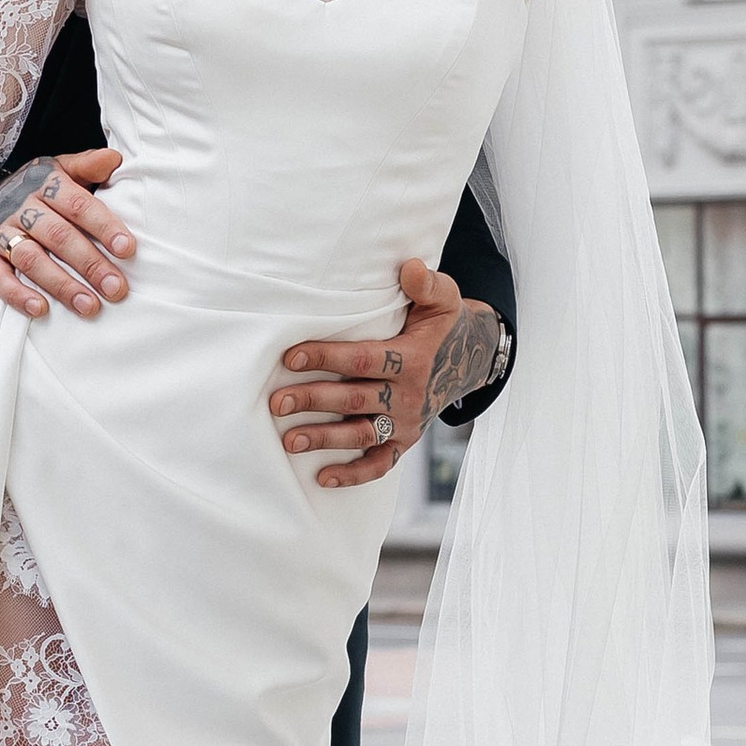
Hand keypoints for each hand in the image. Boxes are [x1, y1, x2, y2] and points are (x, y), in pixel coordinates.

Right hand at [0, 149, 133, 322]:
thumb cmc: (33, 191)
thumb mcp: (59, 171)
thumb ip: (87, 166)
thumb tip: (115, 159)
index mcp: (45, 184)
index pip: (78, 204)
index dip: (104, 227)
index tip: (127, 249)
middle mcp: (20, 206)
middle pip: (58, 235)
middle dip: (90, 264)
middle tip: (116, 288)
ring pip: (30, 258)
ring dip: (61, 285)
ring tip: (89, 306)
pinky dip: (17, 294)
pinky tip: (40, 310)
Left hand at [272, 268, 500, 488]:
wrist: (469, 358)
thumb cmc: (442, 323)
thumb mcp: (444, 298)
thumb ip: (426, 284)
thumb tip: (410, 268)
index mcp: (413, 359)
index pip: (363, 359)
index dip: (326, 357)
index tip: (290, 358)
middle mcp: (410, 395)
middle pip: (354, 399)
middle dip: (313, 401)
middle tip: (276, 403)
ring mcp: (408, 422)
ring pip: (361, 434)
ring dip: (324, 439)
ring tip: (289, 441)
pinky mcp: (406, 441)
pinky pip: (380, 464)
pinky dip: (353, 474)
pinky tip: (322, 477)